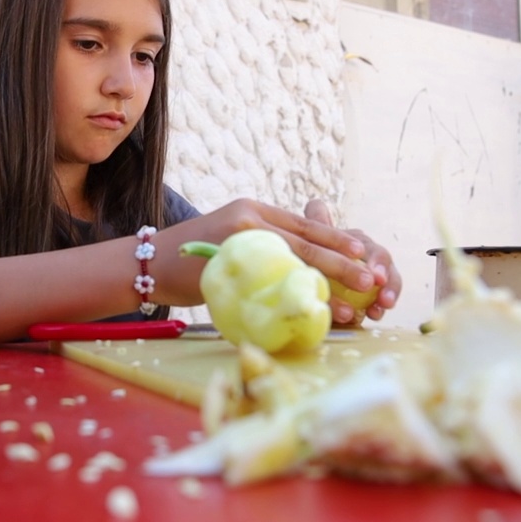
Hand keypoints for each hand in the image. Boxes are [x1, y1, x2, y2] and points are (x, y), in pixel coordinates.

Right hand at [153, 198, 400, 322]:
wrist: (147, 264)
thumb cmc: (191, 259)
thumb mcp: (230, 238)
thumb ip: (262, 243)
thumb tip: (300, 264)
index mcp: (254, 209)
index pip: (305, 224)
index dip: (337, 240)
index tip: (365, 254)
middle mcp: (250, 217)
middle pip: (307, 242)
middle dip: (344, 264)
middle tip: (372, 281)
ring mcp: (239, 240)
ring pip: (295, 262)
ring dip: (329, 286)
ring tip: (355, 306)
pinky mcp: (228, 264)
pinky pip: (272, 283)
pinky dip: (297, 298)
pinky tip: (314, 312)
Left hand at [302, 201, 400, 322]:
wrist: (308, 281)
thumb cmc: (310, 255)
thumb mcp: (307, 244)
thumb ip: (315, 227)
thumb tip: (316, 203)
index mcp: (349, 239)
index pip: (361, 240)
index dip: (364, 248)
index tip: (368, 266)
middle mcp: (365, 253)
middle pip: (379, 256)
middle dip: (382, 269)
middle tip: (378, 281)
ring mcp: (372, 272)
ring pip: (387, 276)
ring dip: (389, 289)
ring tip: (384, 304)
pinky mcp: (373, 293)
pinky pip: (382, 297)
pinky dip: (380, 306)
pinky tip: (376, 315)